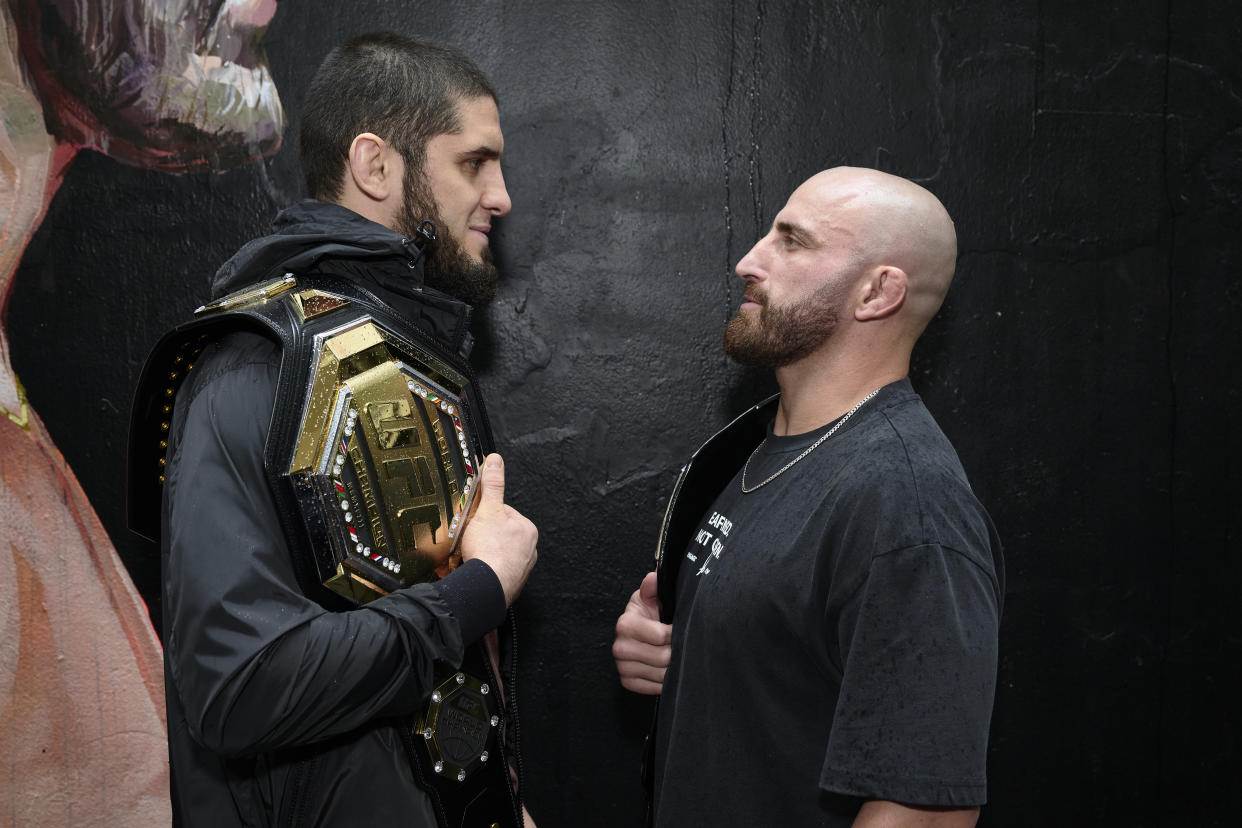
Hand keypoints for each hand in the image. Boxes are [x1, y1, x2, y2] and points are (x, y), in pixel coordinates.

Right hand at [459, 454, 537, 605]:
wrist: (486, 587)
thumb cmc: (489, 550)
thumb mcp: (487, 510)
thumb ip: (492, 485)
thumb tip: (496, 460)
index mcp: (527, 529)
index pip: (504, 513)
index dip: (485, 515)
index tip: (475, 520)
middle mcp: (529, 549)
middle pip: (500, 534)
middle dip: (484, 537)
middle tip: (471, 540)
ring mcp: (520, 568)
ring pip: (497, 554)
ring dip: (484, 554)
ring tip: (471, 556)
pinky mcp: (510, 584)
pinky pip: (495, 571)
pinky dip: (485, 570)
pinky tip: (475, 569)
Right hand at [612, 571, 671, 694]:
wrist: (640, 631)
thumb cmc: (649, 613)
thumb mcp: (651, 597)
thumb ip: (654, 587)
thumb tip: (654, 577)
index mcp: (625, 623)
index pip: (661, 636)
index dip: (676, 633)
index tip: (680, 627)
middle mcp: (619, 647)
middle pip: (663, 658)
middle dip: (676, 651)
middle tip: (680, 643)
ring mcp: (622, 666)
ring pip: (661, 675)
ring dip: (673, 667)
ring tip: (675, 655)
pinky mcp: (627, 682)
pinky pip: (653, 688)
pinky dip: (664, 681)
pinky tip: (666, 668)